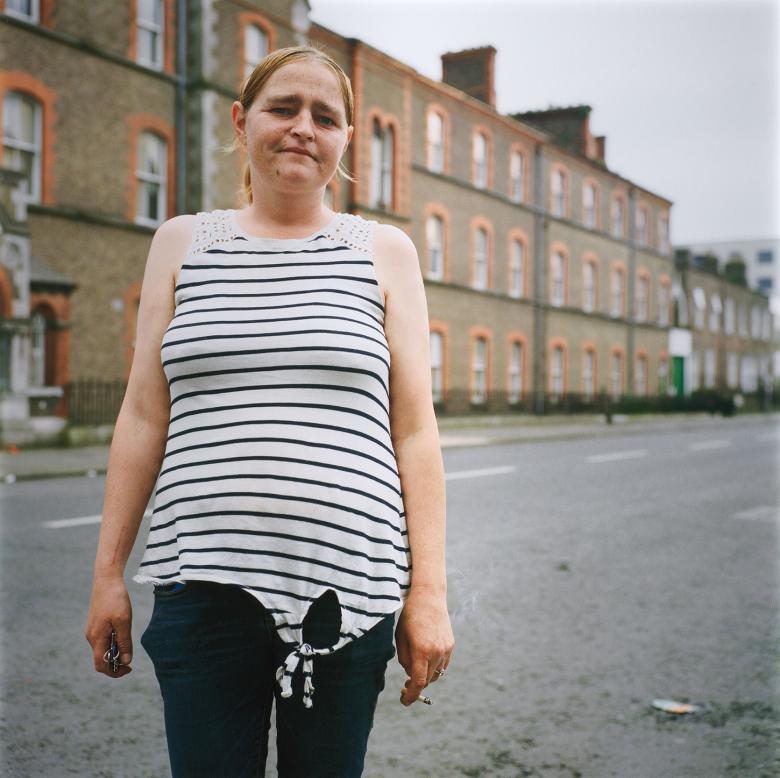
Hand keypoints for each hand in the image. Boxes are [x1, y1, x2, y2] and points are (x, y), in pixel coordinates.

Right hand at [85, 573, 133, 677]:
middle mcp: (91, 637)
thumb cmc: (116, 599)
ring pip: (103, 648)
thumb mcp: (124, 621)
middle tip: (130, 659)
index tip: (128, 669)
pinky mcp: (95, 623)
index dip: (114, 671)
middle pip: (101, 658)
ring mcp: (92, 630)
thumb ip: (124, 642)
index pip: (101, 665)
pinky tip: (122, 633)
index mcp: (96, 638)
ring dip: (115, 651)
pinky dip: (113, 642)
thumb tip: (125, 661)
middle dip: (115, 663)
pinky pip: (103, 639)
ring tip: (128, 643)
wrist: (107, 580)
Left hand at [395, 588, 453, 705]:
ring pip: (436, 673)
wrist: (429, 597)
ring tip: (415, 667)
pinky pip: (443, 665)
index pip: (418, 683)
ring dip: (426, 675)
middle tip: (405, 684)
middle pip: (427, 680)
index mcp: (421, 650)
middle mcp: (436, 652)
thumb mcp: (400, 637)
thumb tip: (411, 675)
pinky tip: (426, 658)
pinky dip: (434, 667)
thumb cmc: (410, 616)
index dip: (411, 696)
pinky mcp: (451, 645)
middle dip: (416, 684)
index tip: (404, 701)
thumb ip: (404, 659)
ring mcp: (446, 649)